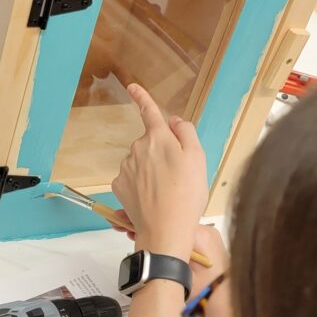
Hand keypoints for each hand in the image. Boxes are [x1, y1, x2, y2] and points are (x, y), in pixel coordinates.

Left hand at [111, 84, 207, 261]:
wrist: (166, 230)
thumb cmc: (187, 195)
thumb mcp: (198, 158)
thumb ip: (186, 132)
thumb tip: (173, 121)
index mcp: (158, 138)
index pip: (149, 111)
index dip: (141, 97)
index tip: (132, 86)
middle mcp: (138, 148)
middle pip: (150, 143)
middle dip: (161, 154)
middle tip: (178, 176)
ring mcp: (126, 167)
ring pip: (141, 162)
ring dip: (151, 171)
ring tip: (167, 191)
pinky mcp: (118, 186)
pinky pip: (131, 179)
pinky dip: (140, 186)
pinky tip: (152, 198)